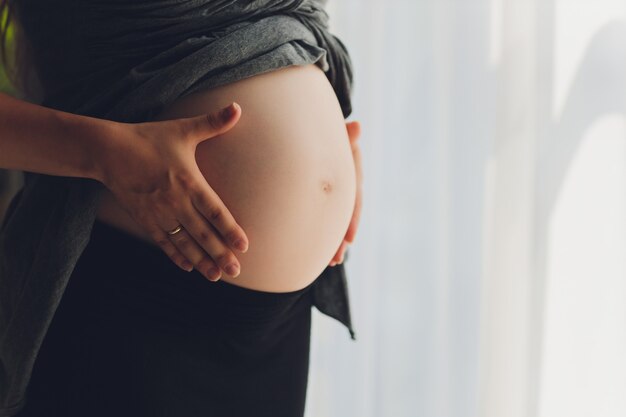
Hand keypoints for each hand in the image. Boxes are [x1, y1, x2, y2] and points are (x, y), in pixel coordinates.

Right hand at [97, 103, 247, 281]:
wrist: (108, 150)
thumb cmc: (149, 138)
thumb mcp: (182, 129)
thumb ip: (213, 122)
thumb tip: (238, 107)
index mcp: (189, 182)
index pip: (216, 212)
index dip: (231, 230)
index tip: (244, 246)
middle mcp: (176, 201)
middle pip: (203, 234)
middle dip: (221, 254)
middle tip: (236, 271)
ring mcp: (159, 213)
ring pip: (185, 242)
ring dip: (201, 261)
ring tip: (216, 276)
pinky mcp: (145, 219)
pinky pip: (163, 242)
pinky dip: (176, 256)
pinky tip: (187, 267)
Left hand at [329, 120, 362, 266]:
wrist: (313, 131)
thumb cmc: (323, 129)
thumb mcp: (334, 133)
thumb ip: (344, 135)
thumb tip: (357, 125)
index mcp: (351, 171)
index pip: (354, 198)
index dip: (352, 219)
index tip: (349, 239)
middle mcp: (347, 185)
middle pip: (346, 216)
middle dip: (341, 239)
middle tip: (336, 259)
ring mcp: (336, 192)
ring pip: (337, 221)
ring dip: (334, 243)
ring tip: (331, 262)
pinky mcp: (325, 198)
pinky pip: (327, 219)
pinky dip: (325, 236)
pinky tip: (321, 254)